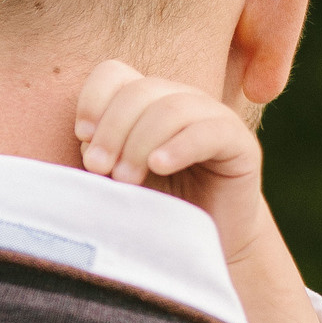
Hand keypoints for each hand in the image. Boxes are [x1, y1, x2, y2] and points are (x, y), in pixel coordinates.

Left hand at [73, 60, 275, 265]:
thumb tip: (86, 139)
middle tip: (99, 169)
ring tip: (126, 180)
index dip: (94, 99)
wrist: (202, 248)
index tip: (81, 136)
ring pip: (171, 108)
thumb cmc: (152, 211)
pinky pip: (209, 131)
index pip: (115, 74)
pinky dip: (179, 146)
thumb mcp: (114, 180)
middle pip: (140, 90)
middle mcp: (180, 101)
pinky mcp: (241, 144)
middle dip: (113, 129)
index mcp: (146, 103)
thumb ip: (99, 155)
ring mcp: (212, 118)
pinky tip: (159, 166)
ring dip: (140, 142)